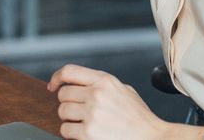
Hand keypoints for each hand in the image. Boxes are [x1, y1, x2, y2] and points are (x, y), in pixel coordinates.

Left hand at [48, 64, 168, 139]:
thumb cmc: (138, 118)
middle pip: (63, 94)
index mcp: (105, 81)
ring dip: (69, 120)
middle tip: (78, 112)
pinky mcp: (88, 133)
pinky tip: (85, 134)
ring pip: (62, 113)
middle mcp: (97, 94)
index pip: (70, 71)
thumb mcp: (124, 90)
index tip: (52, 86)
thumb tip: (79, 84)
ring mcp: (92, 114)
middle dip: (68, 104)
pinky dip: (71, 134)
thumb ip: (103, 84)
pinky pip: (65, 131)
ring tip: (84, 124)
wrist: (150, 138)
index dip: (57, 77)